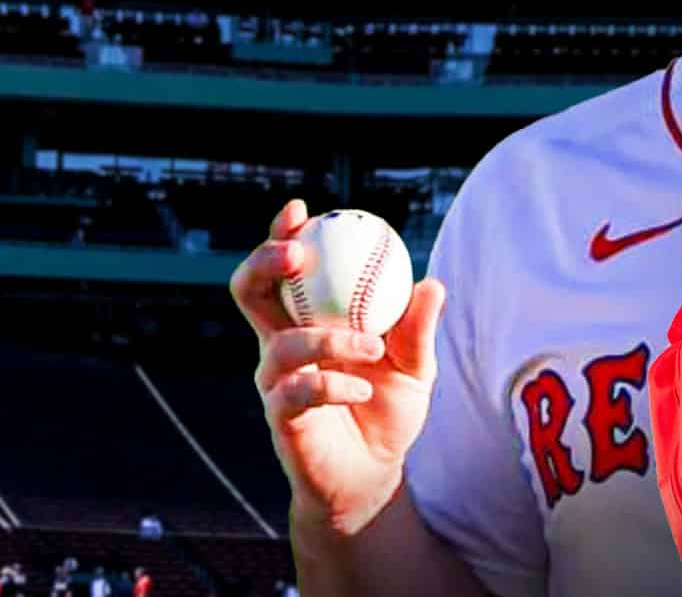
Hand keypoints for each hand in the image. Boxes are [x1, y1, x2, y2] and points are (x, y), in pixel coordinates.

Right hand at [231, 198, 448, 535]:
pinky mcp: (280, 419)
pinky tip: (362, 391)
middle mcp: (281, 345)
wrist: (374, 473)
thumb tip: (433, 284)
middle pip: (248, 292)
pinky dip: (332, 385)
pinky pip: (295, 393)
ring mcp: (276, 382)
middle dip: (264, 263)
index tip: (300, 208)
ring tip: (373, 348)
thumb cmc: (386, 409)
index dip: (281, 234)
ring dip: (328, 339)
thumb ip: (418, 328)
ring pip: (279, 344)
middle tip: (298, 252)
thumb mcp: (414, 365)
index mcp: (307, 320)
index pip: (282, 270)